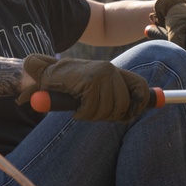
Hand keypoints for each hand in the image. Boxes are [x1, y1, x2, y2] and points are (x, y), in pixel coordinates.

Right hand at [16, 54, 150, 121]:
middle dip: (109, 116)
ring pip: (107, 110)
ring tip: (82, 108)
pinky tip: (75, 108)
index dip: (141, 103)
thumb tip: (141, 108)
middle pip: (123, 105)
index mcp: (114, 71)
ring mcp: (100, 75)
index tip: (133, 114)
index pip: (139, 86)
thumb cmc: (70, 84)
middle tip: (92, 112)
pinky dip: (82, 114)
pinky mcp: (89, 82)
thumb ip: (116, 94)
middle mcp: (110, 70)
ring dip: (92, 115)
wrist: (44, 74)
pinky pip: (92, 110)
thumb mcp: (96, 86)